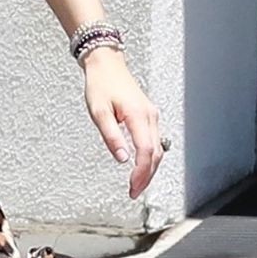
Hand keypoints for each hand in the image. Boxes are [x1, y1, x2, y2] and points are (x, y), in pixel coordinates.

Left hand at [81, 47, 164, 200]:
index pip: (145, 151)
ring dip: (149, 169)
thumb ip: (111, 136)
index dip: (141, 172)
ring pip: (158, 149)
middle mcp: (149, 116)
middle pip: (155, 154)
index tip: (132, 187)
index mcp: (138, 115)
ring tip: (137, 185)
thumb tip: (122, 159)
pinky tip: (141, 167)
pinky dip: (150, 157)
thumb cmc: (100, 85)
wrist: (106, 64)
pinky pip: (154, 141)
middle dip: (146, 176)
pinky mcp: (148, 116)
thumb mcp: (99, 112)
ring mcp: (151, 116)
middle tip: (133, 192)